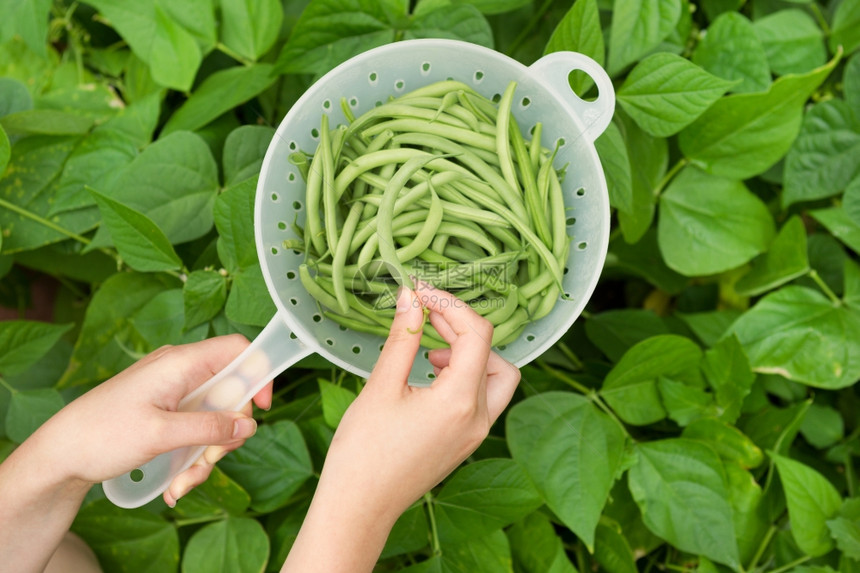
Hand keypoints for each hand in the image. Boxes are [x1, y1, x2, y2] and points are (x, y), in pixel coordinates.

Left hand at [32, 334, 271, 503]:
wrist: (60, 455)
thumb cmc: (101, 435)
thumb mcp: (160, 434)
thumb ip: (209, 427)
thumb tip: (248, 425)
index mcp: (181, 364)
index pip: (238, 350)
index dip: (258, 373)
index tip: (261, 408)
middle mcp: (181, 373)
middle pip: (231, 392)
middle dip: (228, 431)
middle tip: (212, 458)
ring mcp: (174, 393)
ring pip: (216, 418)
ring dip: (207, 453)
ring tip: (183, 482)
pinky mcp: (168, 412)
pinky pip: (197, 430)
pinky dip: (193, 457)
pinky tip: (176, 483)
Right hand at [282, 283, 520, 571]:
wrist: (359, 508)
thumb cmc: (363, 453)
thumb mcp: (381, 386)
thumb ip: (404, 338)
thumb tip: (412, 298)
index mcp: (460, 400)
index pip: (477, 334)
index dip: (450, 305)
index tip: (421, 291)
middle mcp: (478, 417)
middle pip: (492, 352)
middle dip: (462, 326)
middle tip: (426, 311)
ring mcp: (475, 433)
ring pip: (496, 376)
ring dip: (470, 351)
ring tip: (430, 347)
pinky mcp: (466, 442)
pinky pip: (482, 397)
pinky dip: (466, 375)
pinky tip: (430, 373)